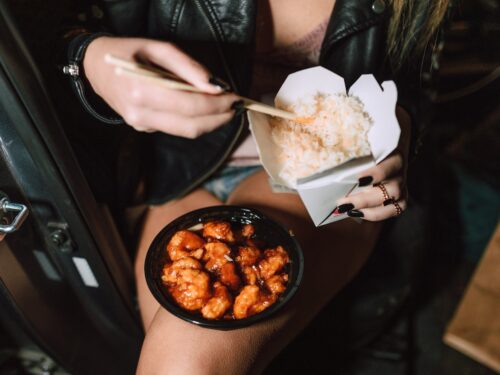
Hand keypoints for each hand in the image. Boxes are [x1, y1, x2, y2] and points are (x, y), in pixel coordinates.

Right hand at [83, 36, 239, 137]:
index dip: (216, 104)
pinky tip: (203, 109)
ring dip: (210, 122)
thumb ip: (188, 67)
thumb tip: (215, 85)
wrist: (94, 67)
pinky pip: (176, 129)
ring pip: (186, 132)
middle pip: (191, 126)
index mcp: (141, 90)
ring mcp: (141, 125)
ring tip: (225, 108)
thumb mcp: (158, 48)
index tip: (234, 96)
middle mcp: (140, 114)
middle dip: (219, 118)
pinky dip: (195, 121)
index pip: (189, 106)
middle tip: (235, 106)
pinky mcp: (143, 128)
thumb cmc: (128, 52)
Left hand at [336, 107, 410, 220]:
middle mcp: (400, 171)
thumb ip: (351, 143)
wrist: (394, 140)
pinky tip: (358, 214)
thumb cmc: (371, 141)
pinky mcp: (401, 197)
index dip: (376, 174)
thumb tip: (323, 147)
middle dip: (366, 198)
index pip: (390, 165)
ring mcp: (402, 185)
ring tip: (348, 211)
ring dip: (370, 209)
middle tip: (343, 202)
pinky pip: (394, 210)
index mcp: (393, 154)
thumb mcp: (364, 138)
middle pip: (391, 188)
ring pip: (395, 202)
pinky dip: (375, 215)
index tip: (359, 180)